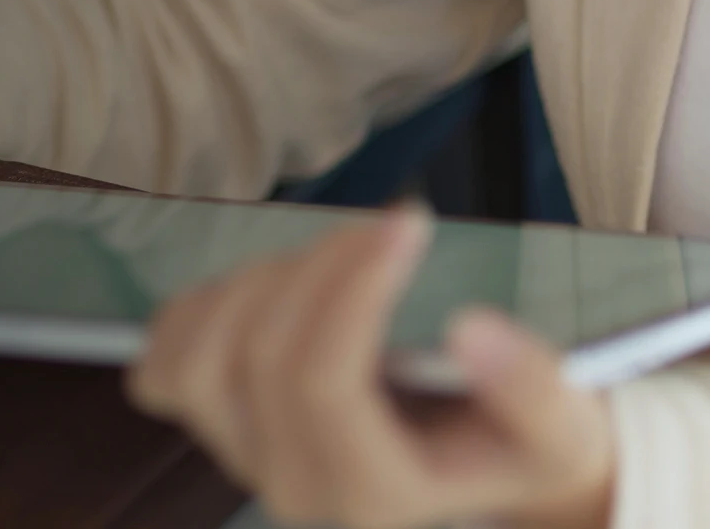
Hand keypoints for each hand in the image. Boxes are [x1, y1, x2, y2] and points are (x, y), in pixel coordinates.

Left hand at [128, 207, 615, 528]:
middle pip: (259, 357)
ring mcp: (236, 454)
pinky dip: (202, 305)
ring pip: (194, 357)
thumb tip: (471, 329)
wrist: (468, 464)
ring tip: (330, 257)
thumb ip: (532, 388)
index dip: (352, 290)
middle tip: (380, 225)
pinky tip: (271, 284)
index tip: (406, 223)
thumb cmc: (510, 439)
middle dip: (317, 268)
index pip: (324, 384)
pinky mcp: (204, 422)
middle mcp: (291, 486)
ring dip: (257, 282)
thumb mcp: (559, 428)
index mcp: (372, 495)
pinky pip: (158, 360)